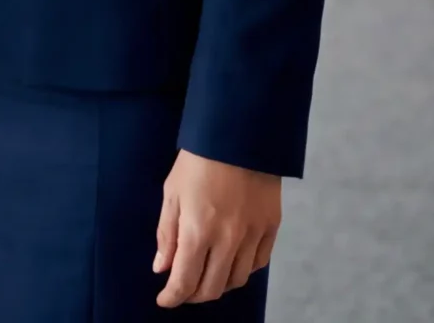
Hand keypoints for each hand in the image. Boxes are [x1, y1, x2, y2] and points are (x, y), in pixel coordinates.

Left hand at [153, 151, 279, 307]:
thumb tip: (162, 268)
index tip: (165, 299)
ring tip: (206, 275)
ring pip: (237, 280)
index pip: (184, 281)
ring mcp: (253, 234)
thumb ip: (166, 235)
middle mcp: (228, 239)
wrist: (239, 133)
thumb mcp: (172, 193)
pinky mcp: (271, 226)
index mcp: (197, 230)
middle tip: (183, 289)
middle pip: (212, 288)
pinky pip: (258, 263)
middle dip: (193, 295)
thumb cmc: (198, 160)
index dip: (172, 297)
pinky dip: (243, 270)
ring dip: (219, 284)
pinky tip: (231, 261)